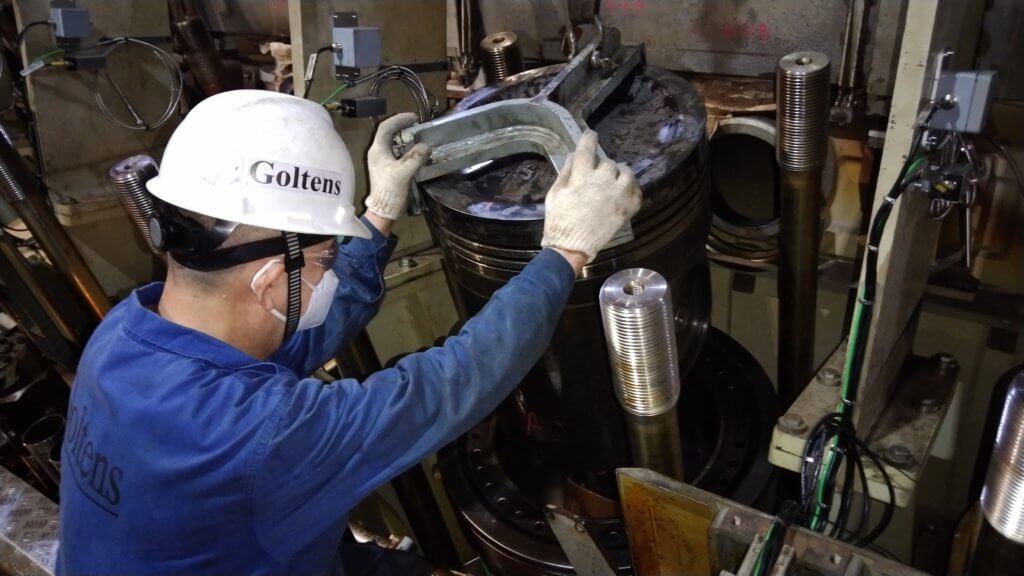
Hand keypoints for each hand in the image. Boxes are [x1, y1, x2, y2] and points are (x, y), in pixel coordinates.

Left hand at [365, 112, 429, 220]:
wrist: (384, 210)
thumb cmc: (390, 191)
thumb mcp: (404, 173)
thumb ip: (415, 157)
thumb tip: (426, 146)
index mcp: (377, 150)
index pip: (385, 127)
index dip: (399, 119)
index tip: (413, 118)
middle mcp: (377, 152)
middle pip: (387, 132)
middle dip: (401, 125)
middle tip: (416, 123)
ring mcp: (381, 160)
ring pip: (392, 141)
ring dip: (403, 135)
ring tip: (417, 134)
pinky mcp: (387, 167)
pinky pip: (395, 151)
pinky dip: (405, 146)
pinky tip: (415, 149)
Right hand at [541, 130, 641, 264]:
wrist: (571, 246)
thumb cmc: (559, 219)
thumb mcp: (555, 193)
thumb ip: (566, 171)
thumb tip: (573, 154)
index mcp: (582, 175)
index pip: (587, 148)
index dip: (589, 138)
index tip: (591, 135)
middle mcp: (603, 181)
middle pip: (608, 163)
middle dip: (603, 166)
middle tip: (599, 173)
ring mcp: (618, 195)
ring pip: (627, 174)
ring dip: (621, 174)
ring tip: (616, 179)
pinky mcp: (627, 209)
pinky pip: (637, 193)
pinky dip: (633, 190)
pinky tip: (626, 192)